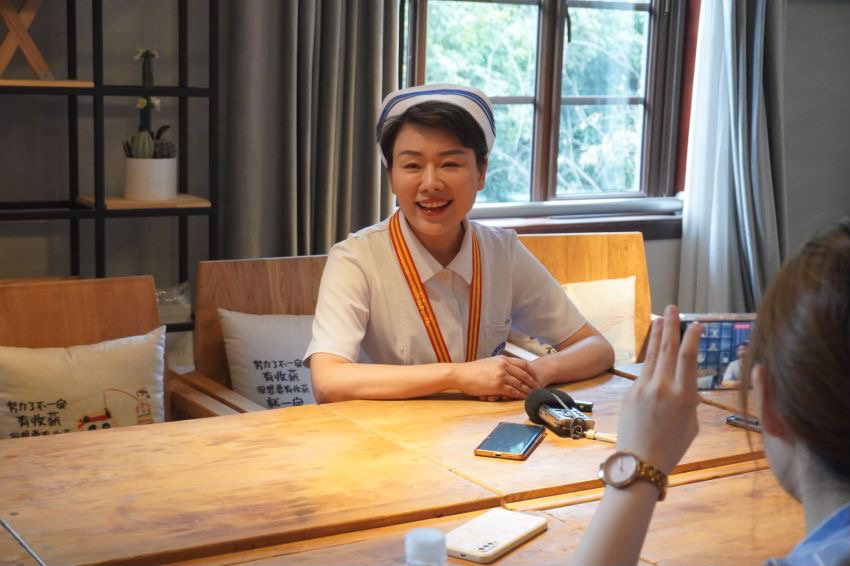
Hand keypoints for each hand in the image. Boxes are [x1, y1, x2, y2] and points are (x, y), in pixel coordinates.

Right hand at [453, 356, 538, 399]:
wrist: (461, 374)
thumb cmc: (472, 370)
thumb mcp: (489, 363)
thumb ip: (500, 365)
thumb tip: (507, 369)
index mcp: (502, 359)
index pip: (523, 364)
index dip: (531, 372)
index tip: (535, 378)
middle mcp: (504, 365)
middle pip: (524, 374)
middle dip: (533, 382)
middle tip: (538, 388)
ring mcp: (501, 375)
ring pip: (520, 384)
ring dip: (528, 390)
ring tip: (534, 395)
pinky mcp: (497, 385)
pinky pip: (513, 391)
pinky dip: (520, 395)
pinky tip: (524, 398)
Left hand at [616, 305, 702, 473]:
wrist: (639, 462)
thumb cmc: (671, 448)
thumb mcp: (690, 425)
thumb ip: (690, 402)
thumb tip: (689, 389)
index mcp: (684, 396)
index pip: (688, 358)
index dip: (692, 337)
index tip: (696, 323)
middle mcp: (663, 387)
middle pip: (668, 349)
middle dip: (671, 326)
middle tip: (671, 307)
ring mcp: (644, 388)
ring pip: (653, 355)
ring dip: (657, 335)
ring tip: (660, 318)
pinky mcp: (630, 392)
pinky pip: (644, 370)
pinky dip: (650, 357)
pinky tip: (652, 348)